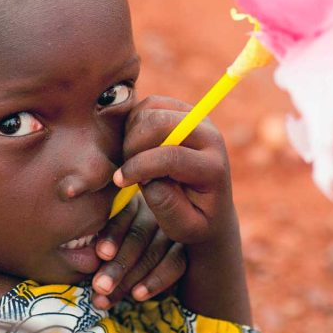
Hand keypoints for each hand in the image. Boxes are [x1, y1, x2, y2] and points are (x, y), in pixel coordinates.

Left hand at [90, 194, 185, 308]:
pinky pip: (175, 264)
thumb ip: (89, 243)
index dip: (112, 235)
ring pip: (154, 252)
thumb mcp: (96, 238)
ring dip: (131, 278)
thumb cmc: (108, 249)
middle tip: (100, 286)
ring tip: (107, 298)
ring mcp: (172, 229)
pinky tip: (138, 295)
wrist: (143, 262)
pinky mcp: (184, 249)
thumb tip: (82, 259)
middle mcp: (154, 211)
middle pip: (138, 235)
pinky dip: (156, 281)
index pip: (123, 216)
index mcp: (131, 201)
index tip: (101, 254)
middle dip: (117, 265)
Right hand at [113, 95, 249, 322]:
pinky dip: (134, 121)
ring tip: (131, 160)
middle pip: (161, 122)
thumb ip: (168, 206)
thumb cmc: (195, 221)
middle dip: (133, 145)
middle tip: (124, 169)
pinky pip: (150, 104)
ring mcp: (197, 118)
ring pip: (153, 109)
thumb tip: (149, 179)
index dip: (139, 167)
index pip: (171, 156)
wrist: (211, 207)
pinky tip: (134, 147)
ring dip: (132, 133)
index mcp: (213, 167)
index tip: (119, 182)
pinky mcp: (183, 110)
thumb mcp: (184, 227)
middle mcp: (210, 136)